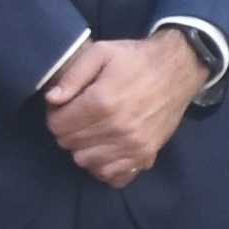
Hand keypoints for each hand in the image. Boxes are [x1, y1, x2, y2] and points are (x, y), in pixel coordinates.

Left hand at [37, 33, 203, 187]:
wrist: (177, 70)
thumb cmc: (135, 60)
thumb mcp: (100, 53)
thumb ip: (72, 76)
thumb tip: (52, 99)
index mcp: (102, 102)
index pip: (58, 125)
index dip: (55, 115)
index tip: (63, 107)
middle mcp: (117, 128)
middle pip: (69, 144)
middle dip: (67, 130)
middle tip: (78, 117)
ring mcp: (133, 145)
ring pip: (85, 161)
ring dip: (82, 148)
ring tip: (91, 130)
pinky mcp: (146, 156)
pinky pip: (112, 176)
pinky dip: (103, 166)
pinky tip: (105, 149)